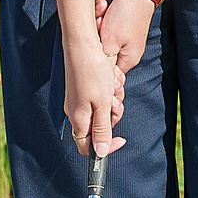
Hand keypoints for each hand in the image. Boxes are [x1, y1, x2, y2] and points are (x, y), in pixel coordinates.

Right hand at [64, 31, 124, 157]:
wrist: (83, 45)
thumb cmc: (92, 73)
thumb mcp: (102, 105)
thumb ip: (102, 129)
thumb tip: (100, 153)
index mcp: (78, 120)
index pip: (88, 148)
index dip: (106, 147)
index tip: (121, 140)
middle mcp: (76, 112)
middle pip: (101, 126)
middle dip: (113, 114)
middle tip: (113, 100)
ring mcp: (80, 99)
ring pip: (104, 109)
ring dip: (113, 98)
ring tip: (110, 84)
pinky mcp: (85, 88)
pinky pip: (103, 95)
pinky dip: (110, 88)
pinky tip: (109, 76)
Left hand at [95, 0, 155, 81]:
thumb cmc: (126, 15)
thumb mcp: (110, 42)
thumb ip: (104, 62)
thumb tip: (101, 78)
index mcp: (128, 59)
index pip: (108, 72)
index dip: (97, 62)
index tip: (94, 47)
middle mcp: (128, 51)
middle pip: (103, 51)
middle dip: (96, 35)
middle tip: (99, 23)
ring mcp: (126, 38)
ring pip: (102, 36)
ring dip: (98, 22)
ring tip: (103, 10)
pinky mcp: (122, 27)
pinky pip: (107, 25)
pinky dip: (103, 15)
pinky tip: (105, 5)